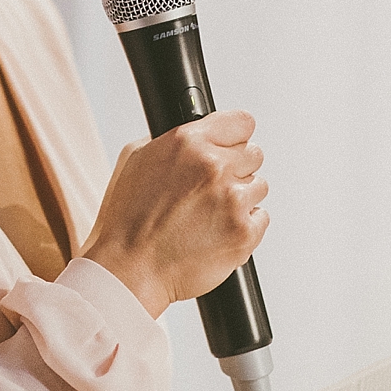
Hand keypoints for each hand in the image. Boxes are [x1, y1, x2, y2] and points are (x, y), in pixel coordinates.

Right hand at [84, 110, 267, 317]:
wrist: (130, 269)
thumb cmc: (128, 221)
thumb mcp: (134, 161)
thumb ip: (171, 142)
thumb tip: (195, 137)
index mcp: (187, 142)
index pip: (242, 122)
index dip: (234, 137)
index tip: (231, 147)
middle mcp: (213, 166)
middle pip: (254, 154)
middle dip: (236, 169)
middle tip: (211, 189)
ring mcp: (232, 200)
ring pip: (259, 187)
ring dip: (240, 199)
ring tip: (209, 215)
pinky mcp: (244, 232)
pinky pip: (261, 218)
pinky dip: (244, 226)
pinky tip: (216, 232)